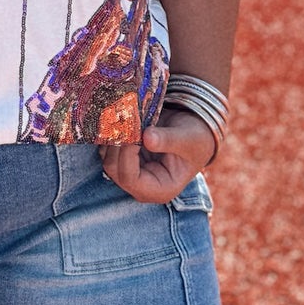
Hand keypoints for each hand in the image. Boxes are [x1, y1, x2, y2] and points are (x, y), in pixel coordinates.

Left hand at [99, 108, 216, 202]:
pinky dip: (111, 134)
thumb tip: (147, 137)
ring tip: (122, 115)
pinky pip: (109, 148)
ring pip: (107, 158)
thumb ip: (169, 140)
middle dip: (116, 144)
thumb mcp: (188, 139)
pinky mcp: (125, 159)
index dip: (126, 155)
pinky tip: (119, 118)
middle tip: (124, 118)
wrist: (194, 133)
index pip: (131, 179)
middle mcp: (142, 186)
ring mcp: (131, 173)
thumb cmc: (195, 140)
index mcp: (160, 189)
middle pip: (114, 169)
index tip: (133, 130)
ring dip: (111, 137)